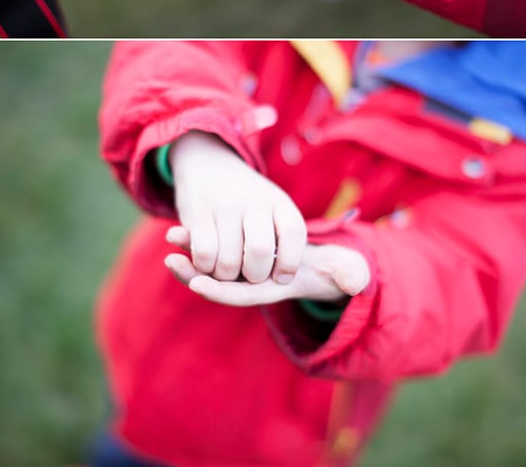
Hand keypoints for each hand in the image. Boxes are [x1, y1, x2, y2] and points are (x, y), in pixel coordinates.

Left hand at [165, 239, 370, 306]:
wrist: (328, 268)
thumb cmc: (339, 271)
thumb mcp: (347, 272)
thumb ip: (350, 275)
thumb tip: (355, 281)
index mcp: (277, 287)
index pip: (244, 294)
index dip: (221, 290)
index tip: (197, 284)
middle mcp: (258, 281)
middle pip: (220, 279)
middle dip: (197, 271)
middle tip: (172, 260)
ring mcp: (249, 267)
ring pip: (214, 264)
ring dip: (192, 254)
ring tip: (169, 241)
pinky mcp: (245, 253)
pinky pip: (217, 249)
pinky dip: (199, 241)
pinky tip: (178, 230)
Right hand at [167, 130, 307, 284]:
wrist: (209, 164)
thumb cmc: (248, 204)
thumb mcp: (272, 212)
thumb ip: (281, 242)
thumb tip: (283, 280)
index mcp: (279, 202)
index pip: (294, 232)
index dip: (290, 262)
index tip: (282, 277)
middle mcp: (254, 200)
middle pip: (259, 251)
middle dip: (254, 275)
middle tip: (248, 275)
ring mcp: (225, 205)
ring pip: (228, 261)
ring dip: (226, 276)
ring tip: (226, 268)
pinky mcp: (198, 212)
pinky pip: (204, 253)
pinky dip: (205, 267)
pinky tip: (207, 262)